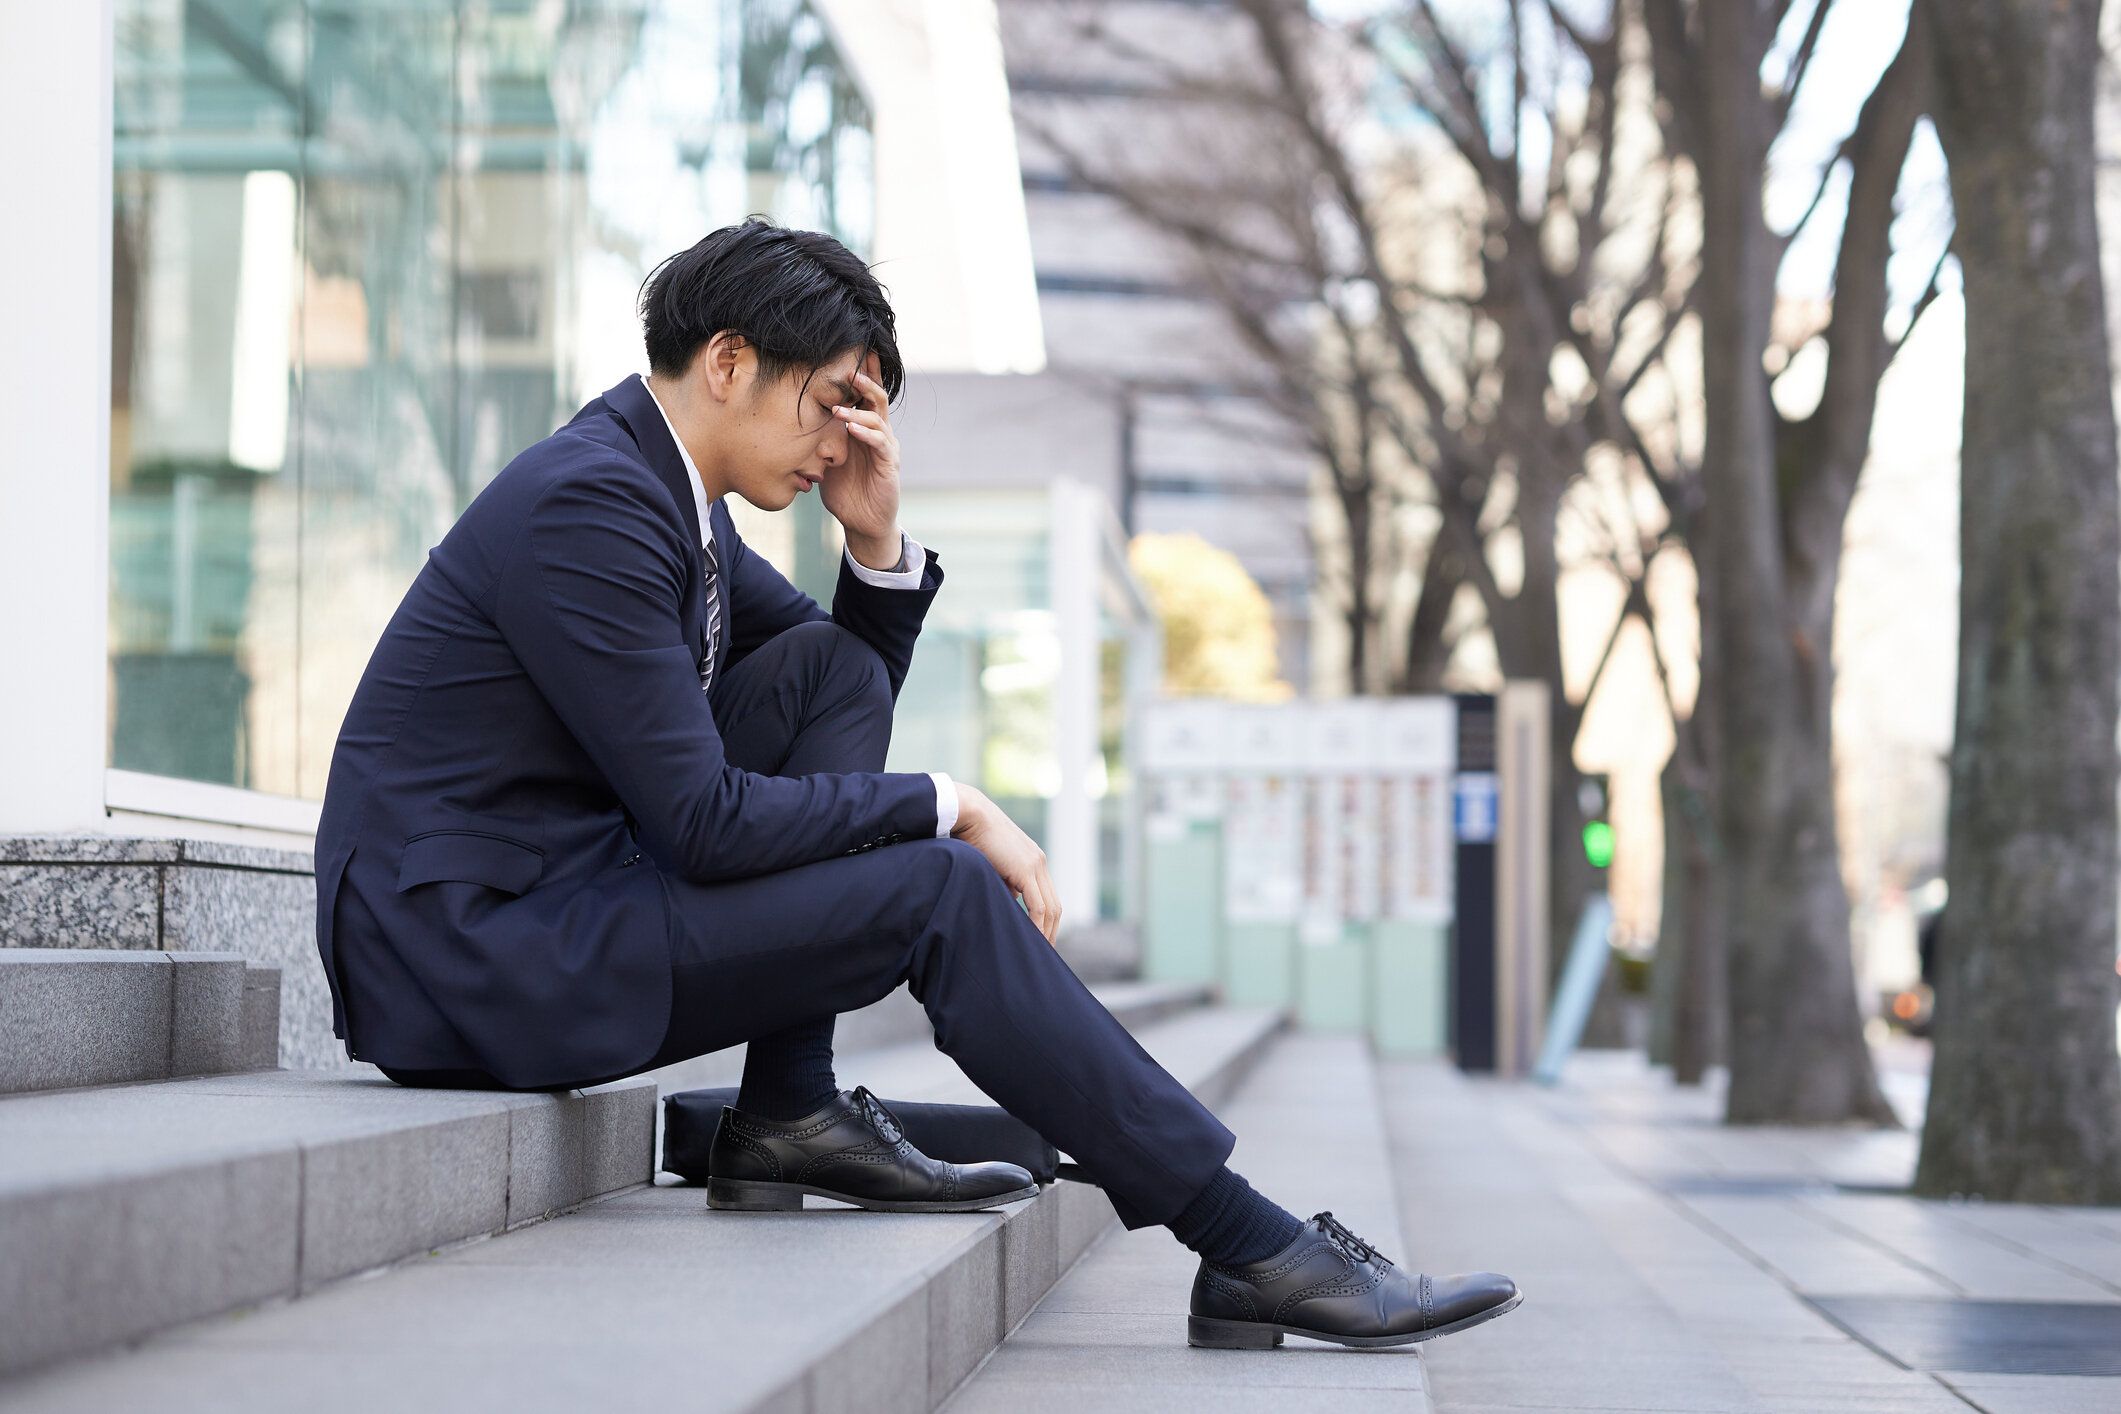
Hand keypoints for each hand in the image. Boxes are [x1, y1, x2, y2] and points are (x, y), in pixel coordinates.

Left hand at [825, 352, 902, 567]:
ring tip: (839, 406)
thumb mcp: (825, 459)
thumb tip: (787, 420)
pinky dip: (865, 433)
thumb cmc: (844, 491)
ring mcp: (886, 447)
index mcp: (863, 429)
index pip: (863, 395)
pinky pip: (880, 442)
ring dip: (858, 408)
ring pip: (878, 417)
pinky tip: (851, 427)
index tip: (850, 352)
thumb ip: (817, 439)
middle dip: (865, 380)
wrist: (863, 522)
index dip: (860, 374)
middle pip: (876, 397)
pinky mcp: (889, 464)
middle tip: (850, 367)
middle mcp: (878, 433)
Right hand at [950, 784, 1061, 944]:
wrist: (969, 814)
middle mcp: (1039, 863)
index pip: (1048, 898)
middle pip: (1055, 906)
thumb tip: (1008, 905)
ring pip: (1050, 908)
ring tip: (1038, 953)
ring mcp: (1035, 865)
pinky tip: (1031, 938)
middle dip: (1050, 932)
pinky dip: (1037, 924)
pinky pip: (1038, 904)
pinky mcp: (1026, 869)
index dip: (1047, 922)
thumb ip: (1004, 884)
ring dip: (1045, 932)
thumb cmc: (971, 838)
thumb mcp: (991, 866)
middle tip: (1043, 954)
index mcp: (1033, 862)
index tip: (1040, 941)